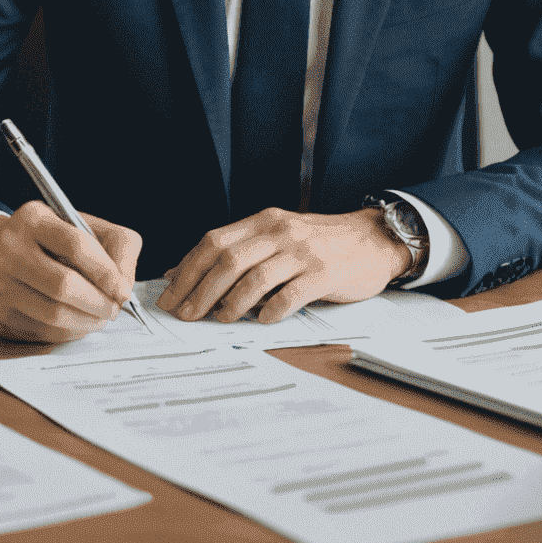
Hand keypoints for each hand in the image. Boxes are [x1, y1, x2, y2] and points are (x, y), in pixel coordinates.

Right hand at [0, 202, 142, 342]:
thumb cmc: (48, 241)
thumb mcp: (82, 226)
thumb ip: (115, 245)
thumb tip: (124, 286)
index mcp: (33, 219)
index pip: (76, 245)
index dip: (106, 272)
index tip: (123, 289)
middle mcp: (9, 249)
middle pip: (63, 285)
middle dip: (98, 302)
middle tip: (114, 308)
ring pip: (52, 314)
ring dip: (86, 321)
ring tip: (100, 317)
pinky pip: (41, 332)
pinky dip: (68, 332)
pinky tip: (78, 323)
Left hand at [155, 207, 409, 324]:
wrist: (372, 239)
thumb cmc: (319, 243)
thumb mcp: (277, 236)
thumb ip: (237, 250)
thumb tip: (183, 272)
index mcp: (263, 221)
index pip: (214, 241)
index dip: (187, 269)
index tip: (169, 294)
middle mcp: (279, 231)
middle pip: (228, 260)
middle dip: (199, 290)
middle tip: (184, 315)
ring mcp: (302, 252)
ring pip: (254, 278)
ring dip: (230, 303)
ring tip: (219, 320)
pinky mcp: (323, 273)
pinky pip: (290, 295)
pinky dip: (270, 311)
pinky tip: (260, 321)